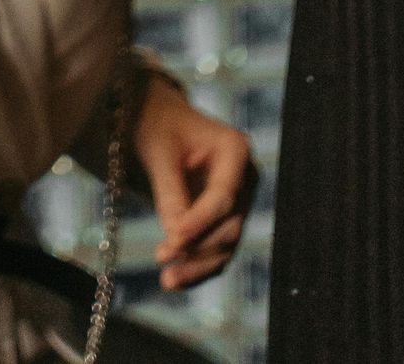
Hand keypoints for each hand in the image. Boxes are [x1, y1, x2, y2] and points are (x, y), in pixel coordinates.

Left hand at [133, 74, 255, 292]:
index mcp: (235, 149)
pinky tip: (174, 281)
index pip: (223, 195)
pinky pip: (216, 251)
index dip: (200, 221)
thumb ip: (170, 192)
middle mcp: (245, 178)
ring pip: (225, 245)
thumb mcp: (159, 151)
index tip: (173, 239)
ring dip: (198, 266)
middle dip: (198, 246)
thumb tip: (176, 239)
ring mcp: (238, 202)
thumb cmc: (158, 127)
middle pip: (229, 225)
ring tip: (168, 280)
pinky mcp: (224, 221)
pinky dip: (197, 268)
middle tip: (162, 256)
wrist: (158, 122)